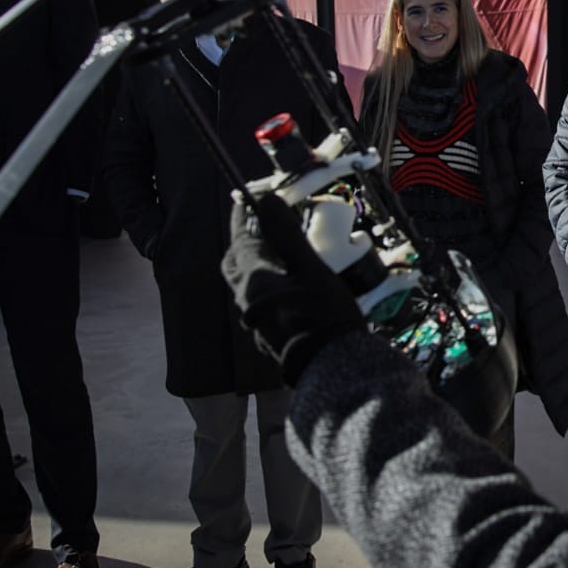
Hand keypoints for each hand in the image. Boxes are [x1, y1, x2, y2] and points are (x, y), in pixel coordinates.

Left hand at [221, 192, 362, 384]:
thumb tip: (267, 200)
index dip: (243, 218)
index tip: (245, 200)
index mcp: (254, 281)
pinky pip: (261, 303)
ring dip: (256, 266)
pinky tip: (289, 286)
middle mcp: (248, 301)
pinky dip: (268, 286)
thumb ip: (287, 235)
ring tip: (278, 254)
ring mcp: (258, 322)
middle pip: (235, 266)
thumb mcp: (310, 269)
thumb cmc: (323, 315)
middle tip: (258, 229)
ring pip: (247, 286)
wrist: (332, 367)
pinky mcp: (270, 336)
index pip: (240, 241)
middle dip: (242, 245)